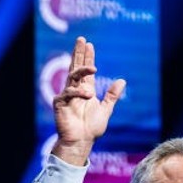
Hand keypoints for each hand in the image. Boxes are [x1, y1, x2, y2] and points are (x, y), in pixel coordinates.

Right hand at [51, 36, 125, 166]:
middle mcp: (75, 90)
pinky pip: (68, 93)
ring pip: (72, 76)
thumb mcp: (106, 109)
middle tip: (81, 39)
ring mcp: (67, 96)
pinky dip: (77, 92)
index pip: (86, 70)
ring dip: (83, 70)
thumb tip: (122, 80)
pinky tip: (87, 94)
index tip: (89, 44)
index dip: (87, 57)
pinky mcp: (60, 103)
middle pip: (76, 67)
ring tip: (94, 68)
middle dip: (78, 53)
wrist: (81, 142)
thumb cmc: (91, 129)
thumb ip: (112, 96)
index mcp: (85, 90)